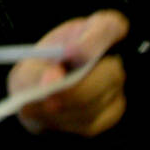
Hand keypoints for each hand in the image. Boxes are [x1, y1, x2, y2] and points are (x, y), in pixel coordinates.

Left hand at [6, 9, 128, 136]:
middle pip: (109, 73)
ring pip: (95, 103)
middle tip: (44, 98)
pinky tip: (46, 116)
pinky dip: (63, 122)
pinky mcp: (112, 111)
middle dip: (73, 90)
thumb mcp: (31, 61)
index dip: (92, 42)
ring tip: (32, 107)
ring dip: (60, 110)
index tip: (67, 52)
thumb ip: (41, 68)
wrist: (35, 92)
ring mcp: (117, 86)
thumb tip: (53, 81)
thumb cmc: (38, 68)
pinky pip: (90, 122)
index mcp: (97, 29)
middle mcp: (114, 57)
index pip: (110, 27)